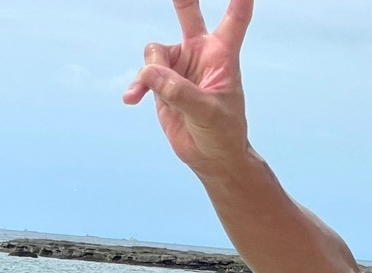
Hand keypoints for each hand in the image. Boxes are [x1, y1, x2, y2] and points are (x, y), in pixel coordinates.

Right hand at [123, 0, 253, 172]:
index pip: (235, 20)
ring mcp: (179, 66)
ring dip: (152, 73)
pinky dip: (137, 85)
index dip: (239, 0)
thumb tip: (150, 73)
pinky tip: (132, 99)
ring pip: (155, 52)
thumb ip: (179, 91)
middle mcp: (200, 54)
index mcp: (222, 56)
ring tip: (165, 98)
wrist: (210, 156)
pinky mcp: (162, 80)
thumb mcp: (207, 113)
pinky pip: (143, 73)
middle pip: (188, 14)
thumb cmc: (222, 134)